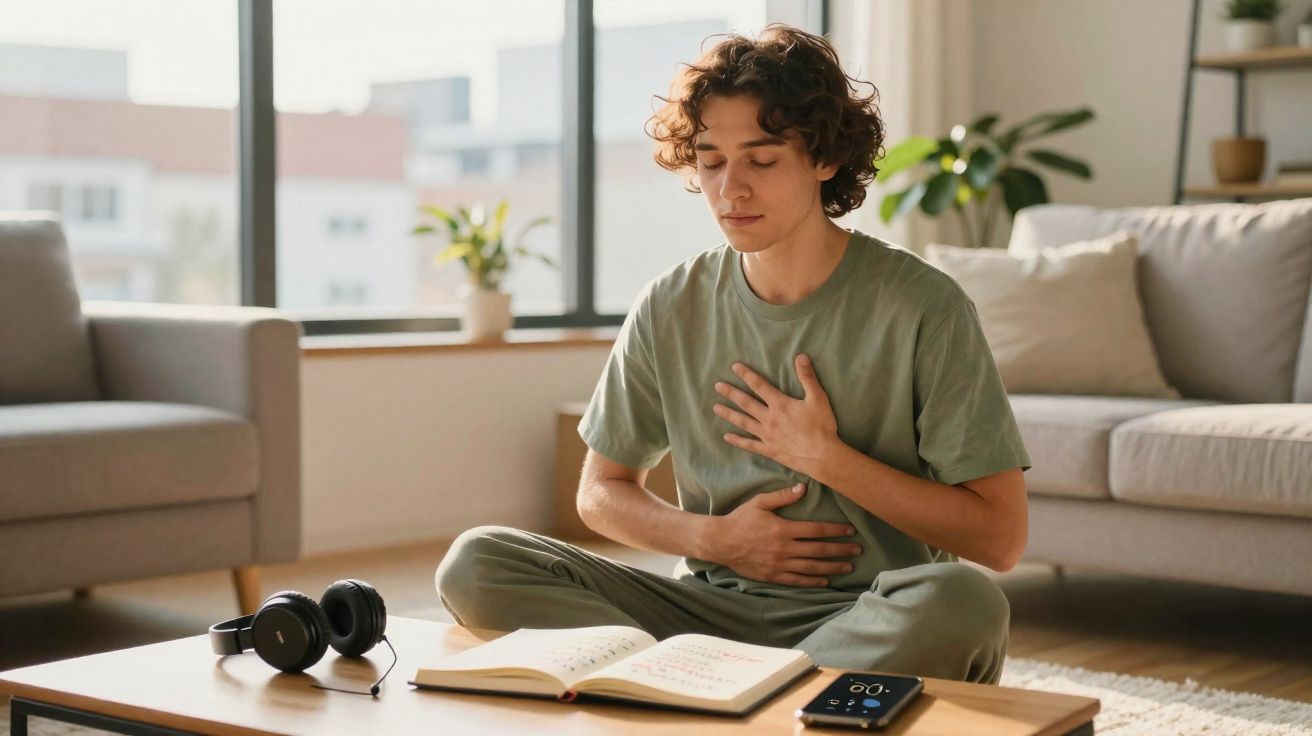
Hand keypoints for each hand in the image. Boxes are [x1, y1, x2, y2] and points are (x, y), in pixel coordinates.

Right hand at [703, 484, 861, 587]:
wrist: (720, 542)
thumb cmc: (740, 519)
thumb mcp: (759, 503)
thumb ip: (782, 496)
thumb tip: (803, 488)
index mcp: (783, 529)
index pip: (817, 530)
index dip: (836, 531)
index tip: (850, 531)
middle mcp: (785, 548)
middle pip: (819, 550)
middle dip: (840, 550)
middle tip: (858, 550)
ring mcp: (779, 564)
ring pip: (812, 567)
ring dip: (832, 567)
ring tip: (848, 567)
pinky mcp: (773, 576)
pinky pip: (797, 581)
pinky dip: (813, 581)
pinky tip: (826, 580)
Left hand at [713, 354, 839, 475]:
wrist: (822, 456)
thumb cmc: (821, 426)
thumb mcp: (818, 398)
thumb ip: (808, 377)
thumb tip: (800, 356)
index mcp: (780, 404)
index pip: (759, 385)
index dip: (746, 375)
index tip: (734, 367)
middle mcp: (769, 419)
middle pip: (746, 403)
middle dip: (731, 393)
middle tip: (717, 386)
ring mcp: (767, 436)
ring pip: (743, 422)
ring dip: (729, 414)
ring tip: (715, 408)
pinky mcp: (768, 450)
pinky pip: (749, 445)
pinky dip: (737, 440)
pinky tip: (727, 437)